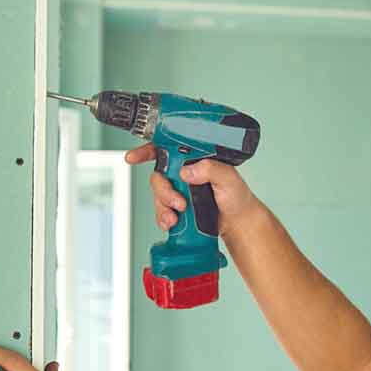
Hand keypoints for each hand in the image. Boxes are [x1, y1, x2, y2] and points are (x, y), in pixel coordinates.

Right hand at [125, 143, 259, 235]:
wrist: (237, 223)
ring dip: (164, 207)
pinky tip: (172, 223)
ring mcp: (179, 191)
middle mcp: (183, 172)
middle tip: (178, 202)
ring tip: (178, 216)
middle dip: (163, 191)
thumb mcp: (229, 178)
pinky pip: (161, 211)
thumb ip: (211, 169)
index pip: (166, 148)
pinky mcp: (177, 208)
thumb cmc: (237, 196)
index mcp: (194, 158)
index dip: (147, 151)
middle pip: (158, 176)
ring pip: (158, 195)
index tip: (133, 157)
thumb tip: (188, 170)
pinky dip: (163, 218)